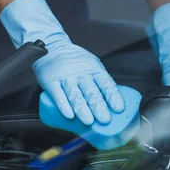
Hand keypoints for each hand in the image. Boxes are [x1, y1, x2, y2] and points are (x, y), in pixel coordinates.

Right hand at [0, 0, 124, 124]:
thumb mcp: (92, 66)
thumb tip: (113, 106)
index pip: (106, 84)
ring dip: (82, 109)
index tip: (119, 108)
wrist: (53, 47)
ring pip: (75, 95)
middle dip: (98, 106)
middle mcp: (81, 74)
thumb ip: (100, 83)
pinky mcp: (51, 82)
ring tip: (88, 121)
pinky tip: (69, 115)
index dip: (113, 96)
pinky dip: (63, 106)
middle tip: (105, 119)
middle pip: (91, 92)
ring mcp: (66, 78)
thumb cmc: (76, 61)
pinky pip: (58, 95)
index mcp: (94, 70)